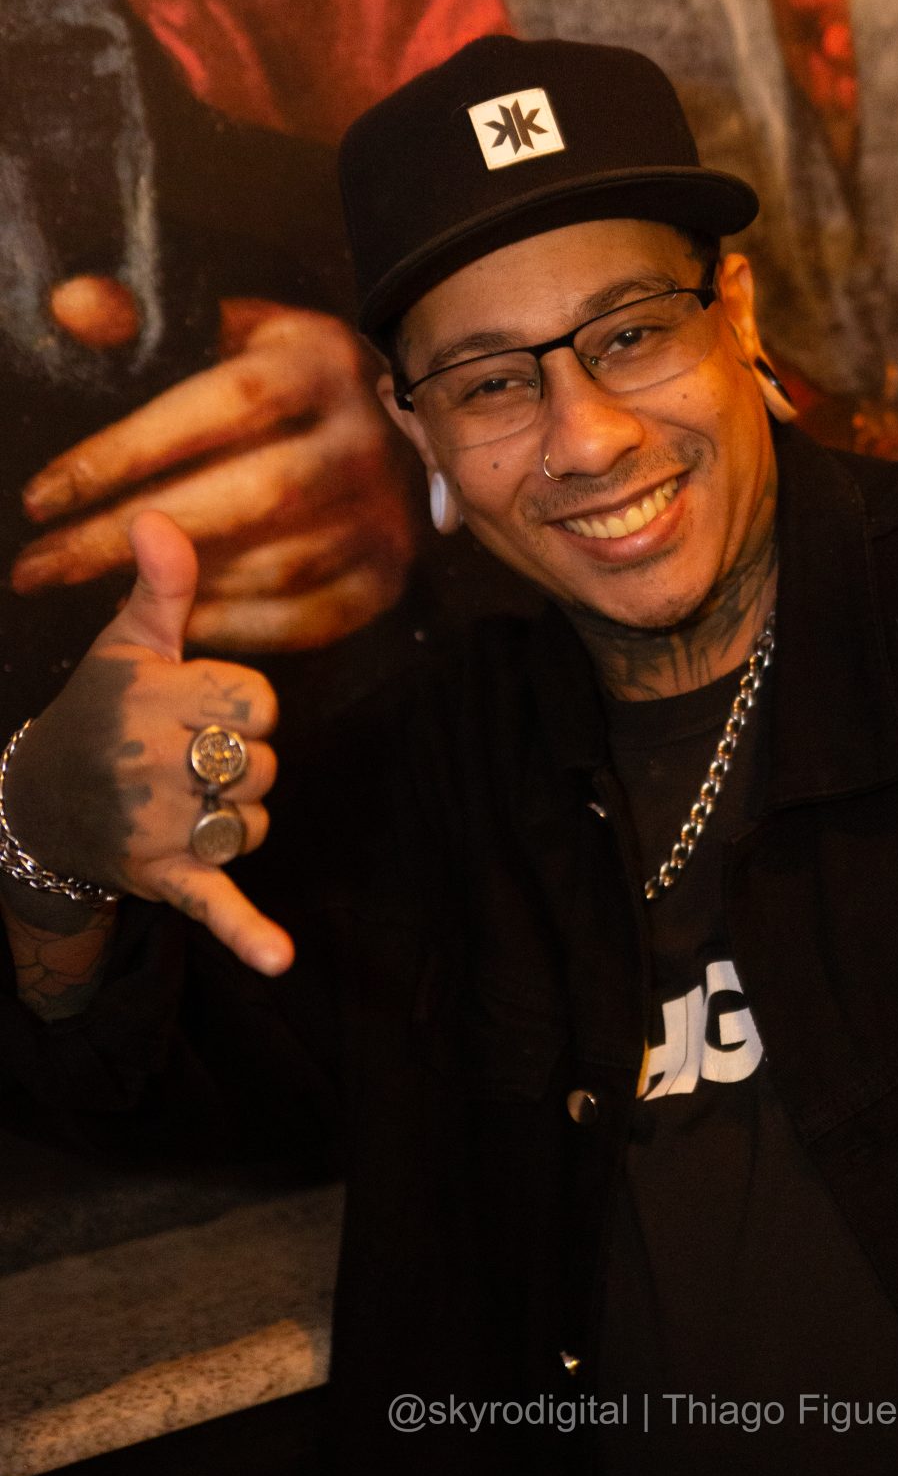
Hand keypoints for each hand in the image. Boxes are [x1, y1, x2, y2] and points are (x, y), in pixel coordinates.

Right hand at [5, 512, 290, 974]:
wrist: (39, 802)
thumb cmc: (100, 709)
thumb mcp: (126, 643)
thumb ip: (160, 584)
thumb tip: (157, 515)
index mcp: (155, 702)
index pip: (261, 702)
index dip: (242, 705)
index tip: (199, 705)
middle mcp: (154, 766)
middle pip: (265, 762)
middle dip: (240, 761)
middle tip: (185, 757)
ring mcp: (159, 828)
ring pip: (255, 820)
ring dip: (235, 815)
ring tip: (182, 799)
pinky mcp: (167, 880)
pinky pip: (218, 905)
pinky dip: (249, 935)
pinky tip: (279, 959)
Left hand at [12, 301, 417, 651]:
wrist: (391, 432)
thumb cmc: (279, 380)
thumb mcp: (222, 333)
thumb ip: (142, 322)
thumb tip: (72, 305)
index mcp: (320, 361)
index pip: (224, 405)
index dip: (129, 452)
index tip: (42, 496)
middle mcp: (366, 437)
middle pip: (252, 494)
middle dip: (131, 536)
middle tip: (42, 566)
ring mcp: (388, 512)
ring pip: (282, 563)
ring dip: (182, 585)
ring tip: (94, 590)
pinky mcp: (391, 573)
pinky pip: (313, 617)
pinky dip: (239, 626)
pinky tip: (178, 618)